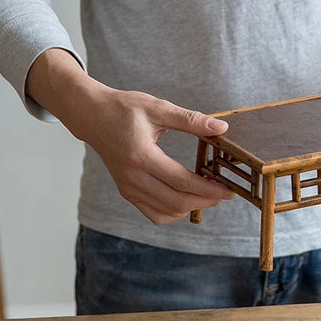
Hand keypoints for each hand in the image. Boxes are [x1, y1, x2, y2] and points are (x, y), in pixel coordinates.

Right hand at [26, 48, 234, 224]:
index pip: (181, 181)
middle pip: (176, 202)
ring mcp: (128, 188)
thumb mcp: (158, 108)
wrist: (92, 116)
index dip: (208, 189)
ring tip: (209, 195)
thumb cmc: (124, 109)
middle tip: (225, 194)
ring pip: (165, 212)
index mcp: (141, 156)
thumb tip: (221, 128)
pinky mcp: (126, 191)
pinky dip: (173, 212)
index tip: (228, 190)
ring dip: (191, 207)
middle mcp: (132, 177)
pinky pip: (153, 213)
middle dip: (205, 201)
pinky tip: (186, 199)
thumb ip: (190, 120)